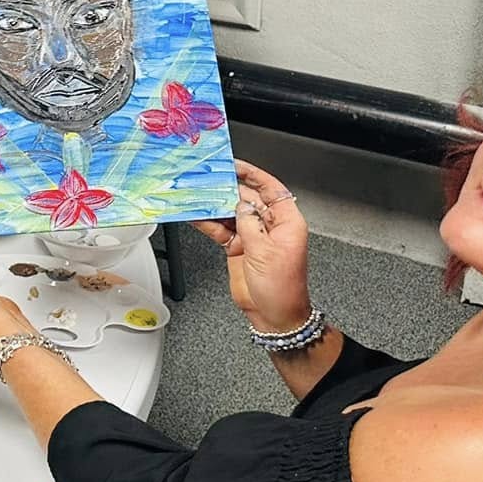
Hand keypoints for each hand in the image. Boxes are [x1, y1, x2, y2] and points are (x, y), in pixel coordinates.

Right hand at [192, 160, 310, 331]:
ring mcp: (253, 237)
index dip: (254, 175)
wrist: (274, 315)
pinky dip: (207, 223)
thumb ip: (249, 224)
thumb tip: (238, 205)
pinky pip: (221, 229)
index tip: (236, 166)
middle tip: (208, 179)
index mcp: (286, 223)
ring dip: (214, 205)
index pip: (271, 189)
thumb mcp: (265, 252)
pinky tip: (195, 215)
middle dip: (228, 189)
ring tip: (197, 195)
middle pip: (247, 199)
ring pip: (230, 213)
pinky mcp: (238, 248)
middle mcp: (269, 227)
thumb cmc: (283, 288)